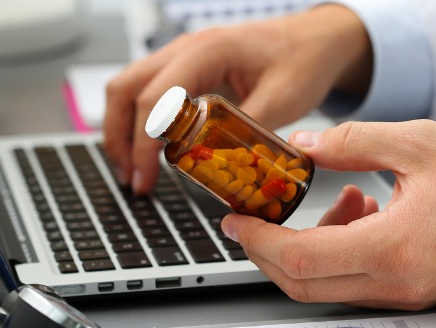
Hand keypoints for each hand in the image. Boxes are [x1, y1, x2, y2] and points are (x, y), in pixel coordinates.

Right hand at [103, 4, 371, 192]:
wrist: (316, 39)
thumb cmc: (303, 60)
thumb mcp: (281, 101)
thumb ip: (246, 133)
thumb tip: (218, 170)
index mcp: (207, 51)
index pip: (154, 99)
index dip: (142, 144)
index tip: (146, 178)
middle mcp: (185, 48)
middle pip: (124, 89)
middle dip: (119, 139)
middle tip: (132, 179)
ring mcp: (182, 55)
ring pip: (127, 87)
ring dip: (122, 129)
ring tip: (134, 170)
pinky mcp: (187, 68)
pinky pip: (147, 90)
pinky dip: (138, 120)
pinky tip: (150, 149)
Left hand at [221, 120, 435, 309]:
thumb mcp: (418, 144)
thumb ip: (351, 142)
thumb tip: (304, 145)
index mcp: (391, 249)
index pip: (300, 259)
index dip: (259, 241)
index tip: (237, 220)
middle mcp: (393, 282)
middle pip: (301, 282)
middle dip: (267, 250)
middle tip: (255, 217)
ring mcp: (401, 293)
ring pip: (324, 284)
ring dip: (309, 245)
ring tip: (339, 199)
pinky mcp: (408, 290)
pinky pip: (353, 280)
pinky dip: (338, 249)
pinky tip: (359, 212)